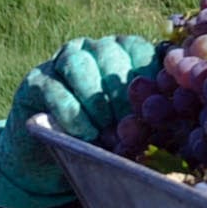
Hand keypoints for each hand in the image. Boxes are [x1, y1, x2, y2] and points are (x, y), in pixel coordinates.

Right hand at [0, 35, 159, 207]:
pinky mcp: (35, 82)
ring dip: (95, 99)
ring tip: (105, 131)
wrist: (49, 158)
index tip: (153, 109)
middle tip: (128, 124)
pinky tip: (84, 134)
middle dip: (121, 91)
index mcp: (120, 54)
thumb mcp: (129, 130)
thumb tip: (171, 120)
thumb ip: (147, 117)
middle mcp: (90, 50)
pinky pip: (54, 89)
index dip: (147, 77)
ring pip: (79, 64)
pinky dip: (71, 112)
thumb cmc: (100, 142)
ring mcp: (59, 62)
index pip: (138, 49)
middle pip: (109, 52)